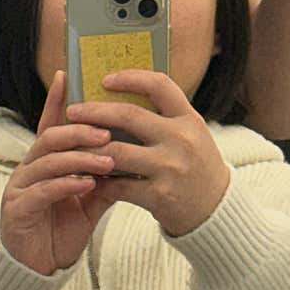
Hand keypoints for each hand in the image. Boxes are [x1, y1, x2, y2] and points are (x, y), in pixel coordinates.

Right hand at [0, 72, 116, 276]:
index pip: (51, 125)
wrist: (38, 270)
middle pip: (51, 138)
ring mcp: (20, 188)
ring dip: (78, 157)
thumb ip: (105, 179)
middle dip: (79, 131)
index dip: (56, 100)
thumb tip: (131, 157)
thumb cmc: (62, 231)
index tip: (67, 75)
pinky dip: (65, 185)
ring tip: (106, 159)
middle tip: (108, 131)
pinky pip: (42, 191)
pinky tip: (86, 184)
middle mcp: (29, 169)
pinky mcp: (17, 210)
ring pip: (46, 161)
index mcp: (46, 163)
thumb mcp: (89, 202)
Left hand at [67, 70, 229, 237]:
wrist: (216, 211)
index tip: (106, 79)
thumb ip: (164, 116)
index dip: (130, 78)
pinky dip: (99, 180)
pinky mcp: (158, 196)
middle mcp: (181, 140)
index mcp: (189, 119)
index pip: (159, 85)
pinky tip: (87, 176)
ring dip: (89, 147)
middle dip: (94, 112)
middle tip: (73, 112)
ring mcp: (169, 168)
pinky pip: (118, 185)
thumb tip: (121, 94)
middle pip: (128, 116)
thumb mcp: (191, 134)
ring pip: (115, 152)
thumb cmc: (196, 166)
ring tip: (73, 144)